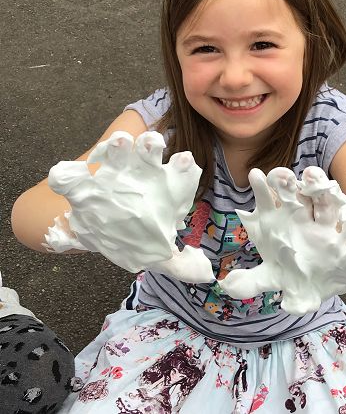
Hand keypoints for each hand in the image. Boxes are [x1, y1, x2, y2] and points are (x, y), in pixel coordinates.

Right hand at [44, 131, 213, 283]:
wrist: (103, 235)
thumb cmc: (138, 237)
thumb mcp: (157, 253)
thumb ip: (180, 264)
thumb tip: (204, 274)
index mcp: (162, 189)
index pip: (178, 174)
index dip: (183, 168)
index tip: (184, 162)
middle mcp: (140, 176)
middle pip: (147, 151)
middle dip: (150, 144)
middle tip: (152, 144)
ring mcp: (111, 177)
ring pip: (116, 151)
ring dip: (118, 145)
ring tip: (120, 144)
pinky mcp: (82, 188)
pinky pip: (70, 177)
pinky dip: (67, 175)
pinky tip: (71, 176)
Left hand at [218, 166, 345, 314]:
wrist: (333, 279)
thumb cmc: (300, 274)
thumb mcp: (277, 279)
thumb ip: (253, 281)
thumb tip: (226, 286)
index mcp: (282, 223)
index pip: (270, 202)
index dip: (262, 189)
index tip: (255, 176)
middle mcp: (303, 216)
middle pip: (295, 194)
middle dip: (289, 184)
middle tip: (281, 175)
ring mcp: (327, 221)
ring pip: (323, 198)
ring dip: (319, 185)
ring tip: (312, 176)